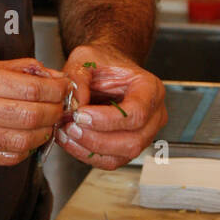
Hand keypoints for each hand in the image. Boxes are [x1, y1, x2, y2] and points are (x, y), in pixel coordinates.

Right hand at [0, 57, 66, 166]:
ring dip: (43, 133)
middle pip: (29, 115)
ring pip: (21, 141)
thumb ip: (13, 69)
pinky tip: (27, 139)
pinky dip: (23, 150)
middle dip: (54, 112)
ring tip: (48, 123)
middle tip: (62, 107)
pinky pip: (4, 157)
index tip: (64, 88)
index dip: (55, 89)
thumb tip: (47, 75)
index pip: (29, 87)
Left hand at [56, 44, 166, 170]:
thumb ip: (78, 79)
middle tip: (70, 127)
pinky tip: (70, 141)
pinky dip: (87, 155)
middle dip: (96, 138)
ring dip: (89, 149)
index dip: (107, 119)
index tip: (81, 114)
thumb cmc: (102, 62)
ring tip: (66, 133)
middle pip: (132, 140)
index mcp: (150, 89)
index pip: (136, 113)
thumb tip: (74, 106)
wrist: (106, 68)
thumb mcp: (86, 59)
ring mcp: (144, 134)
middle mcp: (153, 115)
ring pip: (121, 155)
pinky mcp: (128, 147)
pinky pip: (110, 160)